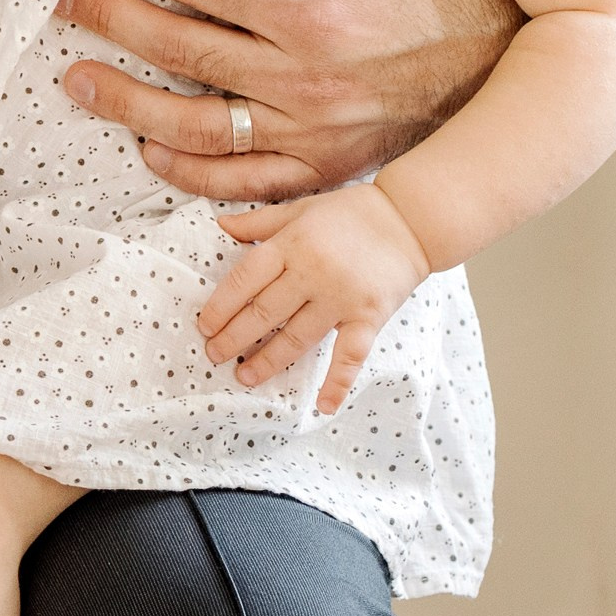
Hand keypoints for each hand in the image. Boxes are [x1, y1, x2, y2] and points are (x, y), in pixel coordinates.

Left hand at [57, 0, 520, 201]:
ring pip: (194, 127)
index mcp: (310, 8)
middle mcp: (304, 79)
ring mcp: (314, 135)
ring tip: (72, 79)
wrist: (523, 51)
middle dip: (105, 18)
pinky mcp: (328, 171)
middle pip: (175, 50)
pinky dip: (189, 174)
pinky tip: (148, 149)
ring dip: (125, 105)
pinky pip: (243, 184)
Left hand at [201, 184, 432, 413]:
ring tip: (245, 376)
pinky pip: (351, 354)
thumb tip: (220, 225)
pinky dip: (338, 382)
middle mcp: (312, 272)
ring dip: (269, 361)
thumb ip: (259, 223)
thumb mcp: (299, 209)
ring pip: (297, 337)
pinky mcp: (369, 316)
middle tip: (213, 356)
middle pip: (265, 313)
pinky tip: (324, 406)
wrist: (411, 219)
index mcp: (291, 244)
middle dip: (235, 337)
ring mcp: (342, 297)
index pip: (245, 279)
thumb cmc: (350, 213)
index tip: (204, 326)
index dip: (221, 305)